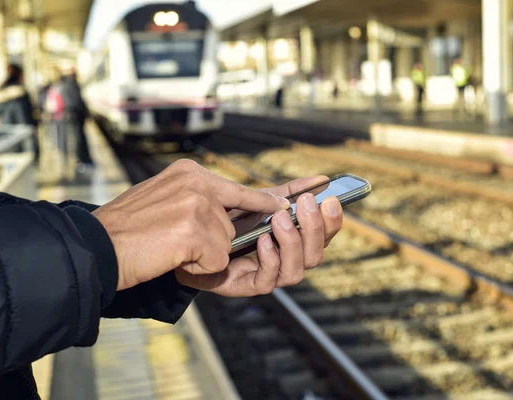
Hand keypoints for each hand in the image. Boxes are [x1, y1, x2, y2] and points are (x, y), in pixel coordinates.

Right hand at [93, 159, 290, 290]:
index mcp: (189, 172)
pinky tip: (171, 256)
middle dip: (211, 241)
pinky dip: (196, 267)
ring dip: (201, 255)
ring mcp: (197, 204)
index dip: (267, 199)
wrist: (94, 247)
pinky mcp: (195, 229)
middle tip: (175, 241)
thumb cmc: (126, 230)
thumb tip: (228, 214)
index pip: (239, 189)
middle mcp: (196, 182)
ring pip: (225, 243)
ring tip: (168, 247)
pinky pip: (216, 260)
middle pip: (230, 223)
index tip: (297, 197)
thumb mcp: (164, 198)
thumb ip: (196, 199)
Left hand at [175, 176, 343, 296]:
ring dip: (293, 242)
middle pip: (315, 254)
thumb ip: (285, 192)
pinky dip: (270, 260)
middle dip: (315, 229)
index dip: (332, 221)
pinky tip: (264, 241)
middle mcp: (283, 259)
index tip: (331, 199)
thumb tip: (321, 179)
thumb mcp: (254, 200)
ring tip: (280, 219)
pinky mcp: (246, 285)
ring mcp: (266, 274)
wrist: (180, 234)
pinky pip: (269, 280)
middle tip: (306, 204)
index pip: (322, 235)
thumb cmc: (219, 218)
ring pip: (297, 270)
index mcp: (290, 239)